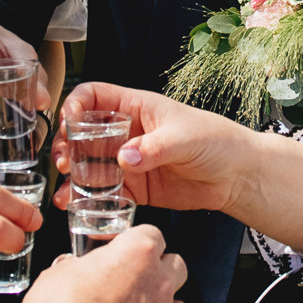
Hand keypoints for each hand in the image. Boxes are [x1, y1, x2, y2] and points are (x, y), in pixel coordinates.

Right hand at [18, 225, 197, 302]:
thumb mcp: (59, 272)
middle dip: (159, 276)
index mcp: (137, 252)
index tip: (128, 257)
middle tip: (135, 290)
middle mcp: (160, 283)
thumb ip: (79, 267)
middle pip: (177, 267)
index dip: (139, 247)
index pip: (153, 236)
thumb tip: (76, 271)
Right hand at [49, 82, 263, 214]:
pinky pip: (106, 193)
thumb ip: (154, 148)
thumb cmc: (217, 141)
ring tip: (67, 192)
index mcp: (137, 108)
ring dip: (75, 177)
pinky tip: (80, 206)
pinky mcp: (135, 188)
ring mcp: (129, 161)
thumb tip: (124, 159)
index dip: (76, 105)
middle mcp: (127, 133)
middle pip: (84, 134)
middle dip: (68, 146)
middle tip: (65, 162)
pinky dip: (91, 200)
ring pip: (90, 166)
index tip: (69, 122)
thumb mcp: (186, 137)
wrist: (237, 175)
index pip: (94, 97)